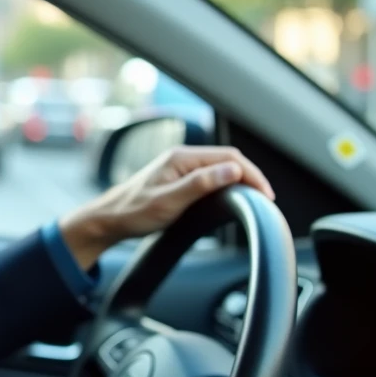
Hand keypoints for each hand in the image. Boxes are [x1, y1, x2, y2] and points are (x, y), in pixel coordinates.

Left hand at [58, 146, 274, 269]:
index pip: (229, 157)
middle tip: (266, 198)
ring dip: (240, 178)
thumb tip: (232, 170)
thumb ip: (200, 184)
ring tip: (255, 196)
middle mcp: (181, 158)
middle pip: (227, 159)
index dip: (252, 174)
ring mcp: (179, 167)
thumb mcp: (168, 202)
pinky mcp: (178, 178)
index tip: (265, 194)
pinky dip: (226, 182)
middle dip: (250, 175)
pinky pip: (210, 175)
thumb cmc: (133, 212)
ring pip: (220, 166)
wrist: (109, 219)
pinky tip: (232, 195)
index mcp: (181, 158)